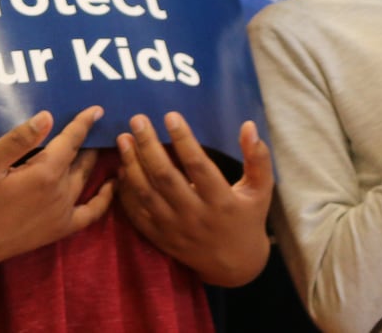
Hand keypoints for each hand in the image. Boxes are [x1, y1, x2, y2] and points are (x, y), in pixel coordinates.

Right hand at [0, 106, 112, 280]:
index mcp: (44, 172)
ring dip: (93, 163)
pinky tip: (111, 187)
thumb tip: (47, 117)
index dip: (83, 123)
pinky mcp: (61, 228)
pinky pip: (91, 213)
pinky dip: (104, 199)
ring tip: (97, 147)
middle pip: (81, 160)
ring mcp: (64, 212)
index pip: (70, 141)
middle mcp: (61, 192)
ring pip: (85, 180)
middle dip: (89, 140)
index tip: (97, 109)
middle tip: (96, 125)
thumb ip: (19, 139)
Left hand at [116, 112, 271, 285]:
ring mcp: (173, 228)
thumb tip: (249, 126)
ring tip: (122, 139)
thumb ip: (257, 159)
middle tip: (137, 120)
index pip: (198, 166)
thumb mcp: (260, 191)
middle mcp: (195, 216)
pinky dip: (125, 189)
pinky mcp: (159, 236)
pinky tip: (121, 167)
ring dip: (130, 164)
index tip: (170, 116)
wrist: (233, 265)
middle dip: (148, 145)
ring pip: (145, 193)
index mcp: (222, 202)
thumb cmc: (247, 219)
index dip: (183, 140)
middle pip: (165, 176)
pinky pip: (135, 212)